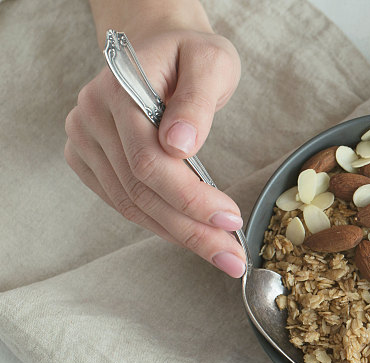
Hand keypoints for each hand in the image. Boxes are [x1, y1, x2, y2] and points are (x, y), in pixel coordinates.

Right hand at [65, 27, 244, 276]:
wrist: (163, 48)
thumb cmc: (193, 55)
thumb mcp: (211, 63)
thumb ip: (197, 102)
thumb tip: (179, 145)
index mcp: (119, 90)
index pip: (149, 161)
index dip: (191, 197)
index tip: (231, 218)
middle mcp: (92, 116)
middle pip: (140, 190)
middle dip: (192, 230)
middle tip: (233, 257)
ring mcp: (86, 138)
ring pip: (130, 204)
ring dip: (179, 235)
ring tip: (221, 253)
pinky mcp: (88, 157)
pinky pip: (122, 202)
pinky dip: (159, 224)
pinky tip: (192, 235)